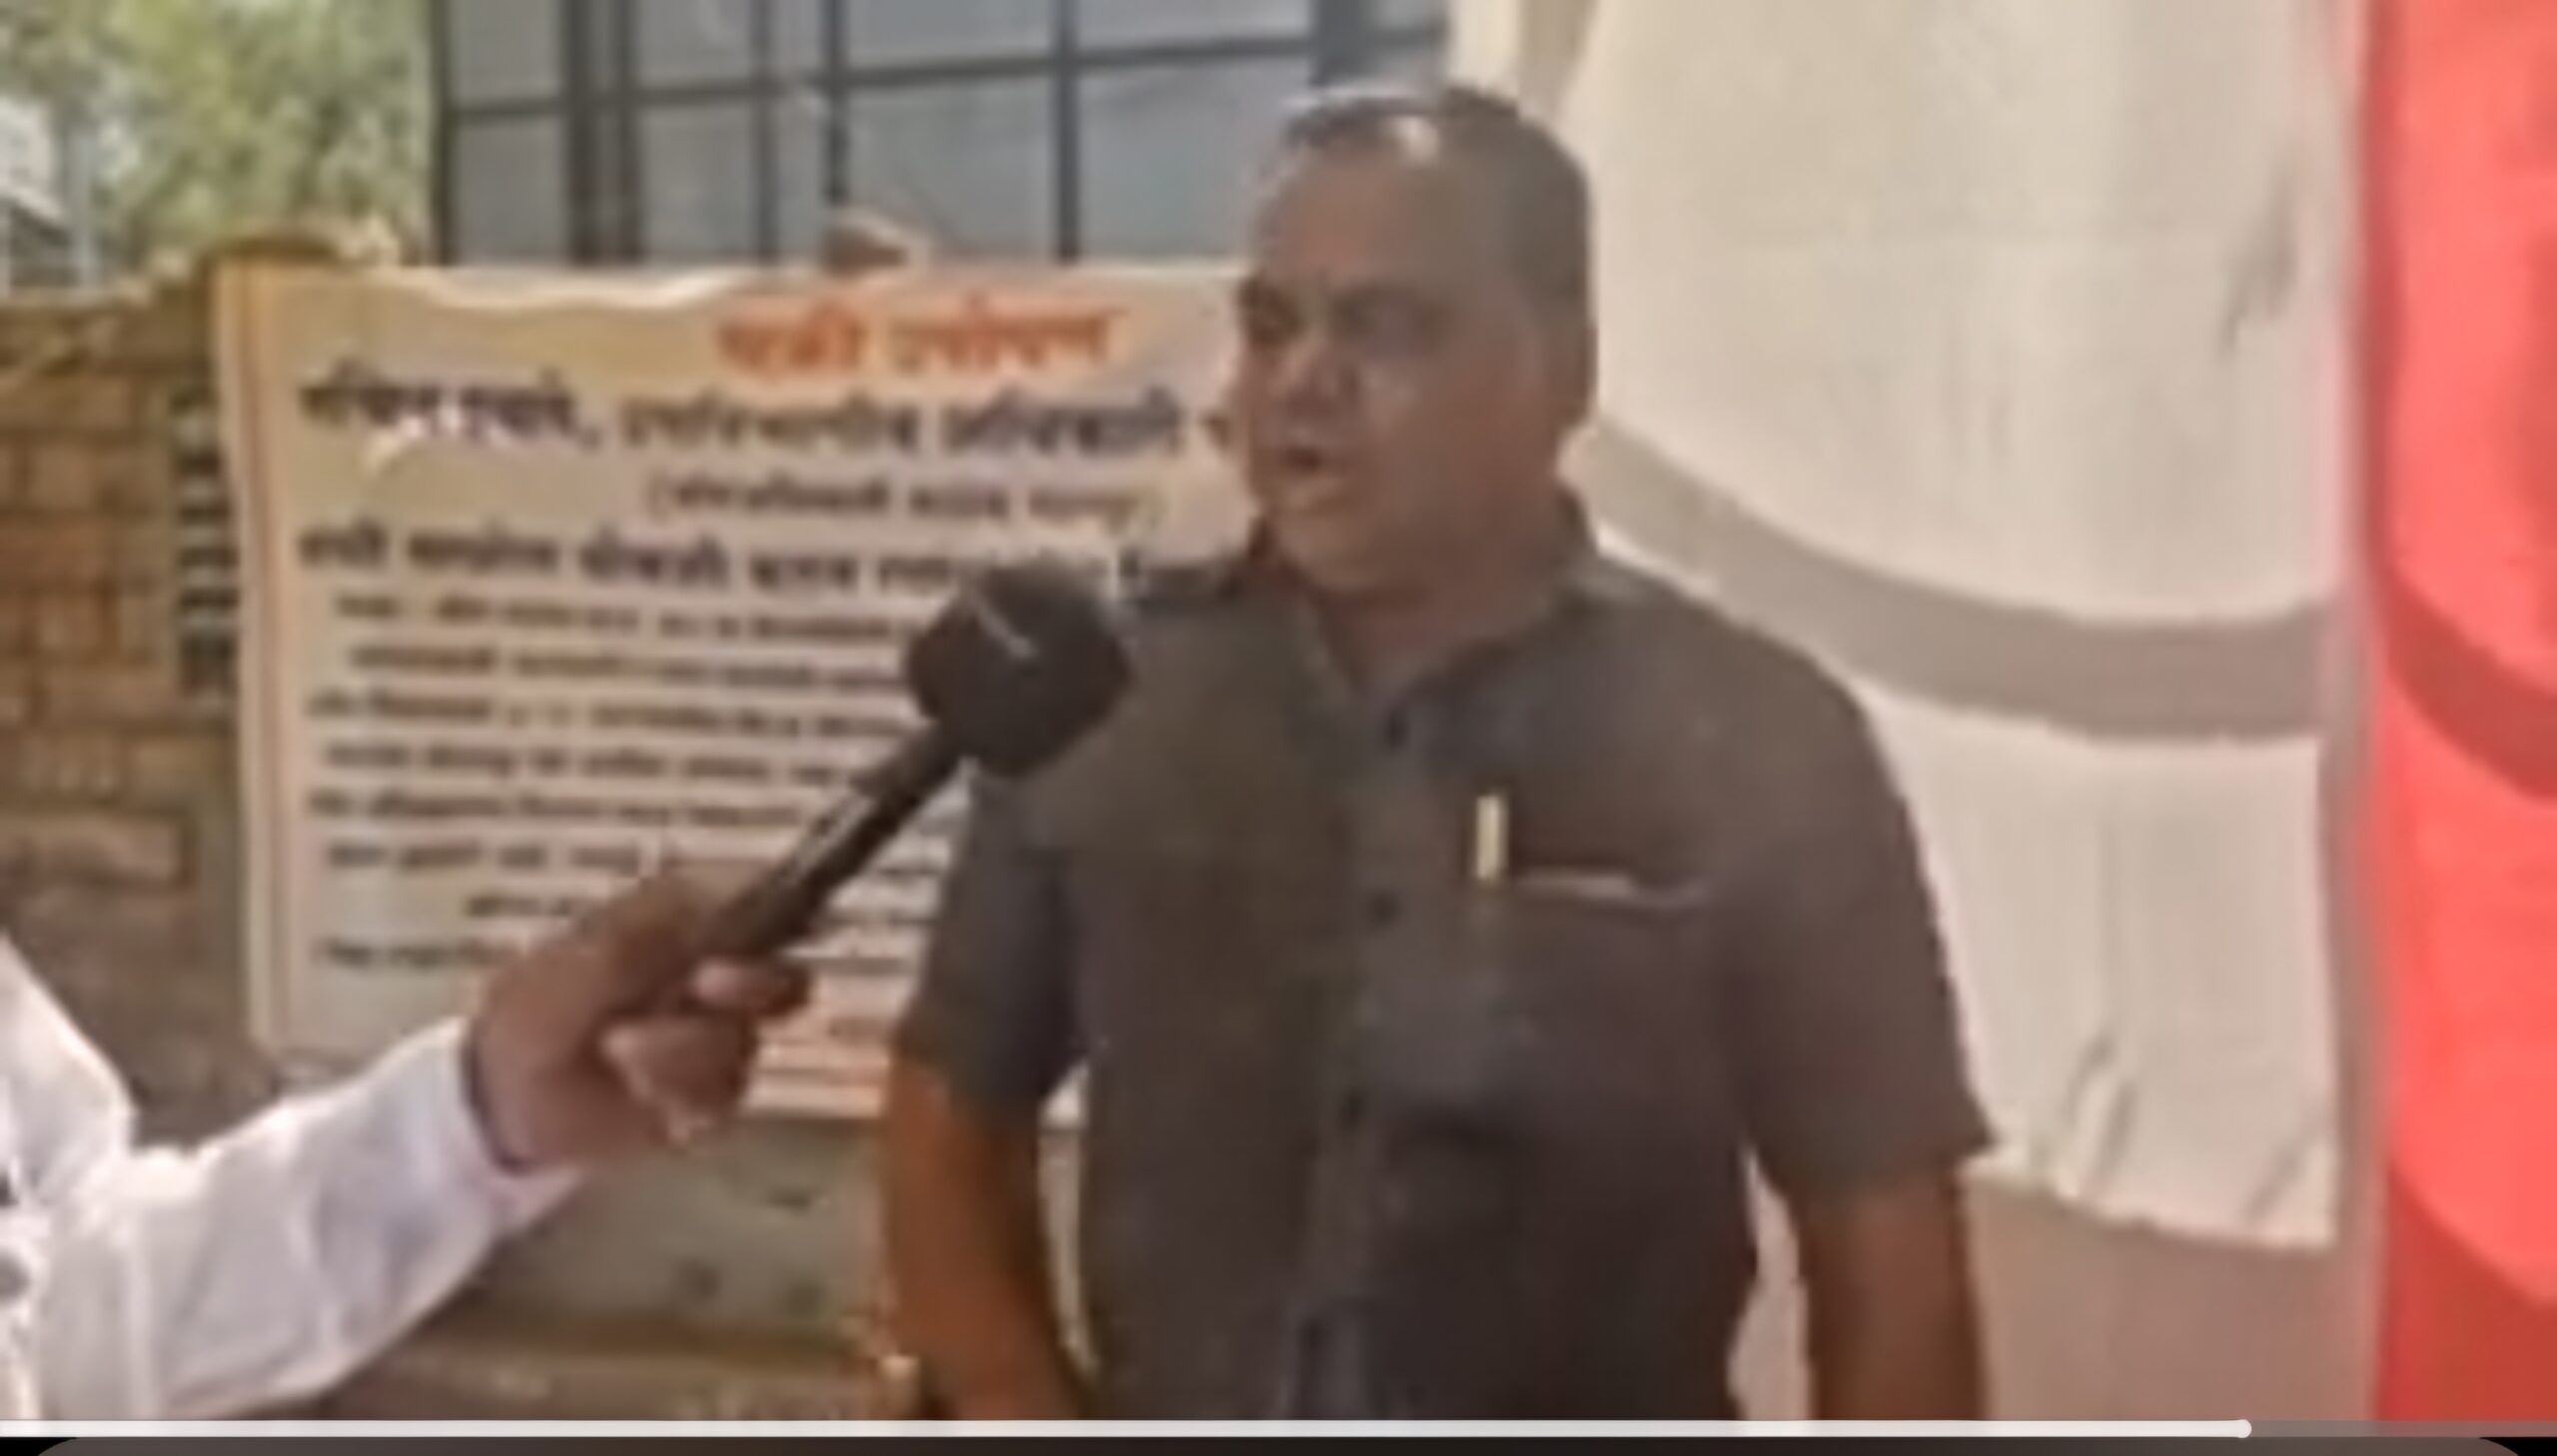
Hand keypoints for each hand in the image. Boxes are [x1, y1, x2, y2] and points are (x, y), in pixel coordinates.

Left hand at [462, 868, 811, 1171]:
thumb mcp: (585, 955)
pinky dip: (682, 1094)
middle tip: (707, 985)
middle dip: (750, 983)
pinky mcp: (710, 1094)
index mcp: (685, 921)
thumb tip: (738, 882)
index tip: (744, 925)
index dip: (774, 909)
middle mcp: (714, 974)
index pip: (761, 898)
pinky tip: (638, 1092)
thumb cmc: (533, 1009)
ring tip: (618, 1052)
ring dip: (683, 1048)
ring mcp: (716, 1036)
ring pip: (747, 1039)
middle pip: (782, 973)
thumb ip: (660, 922)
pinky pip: (728, 1095)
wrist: (500, 1103)